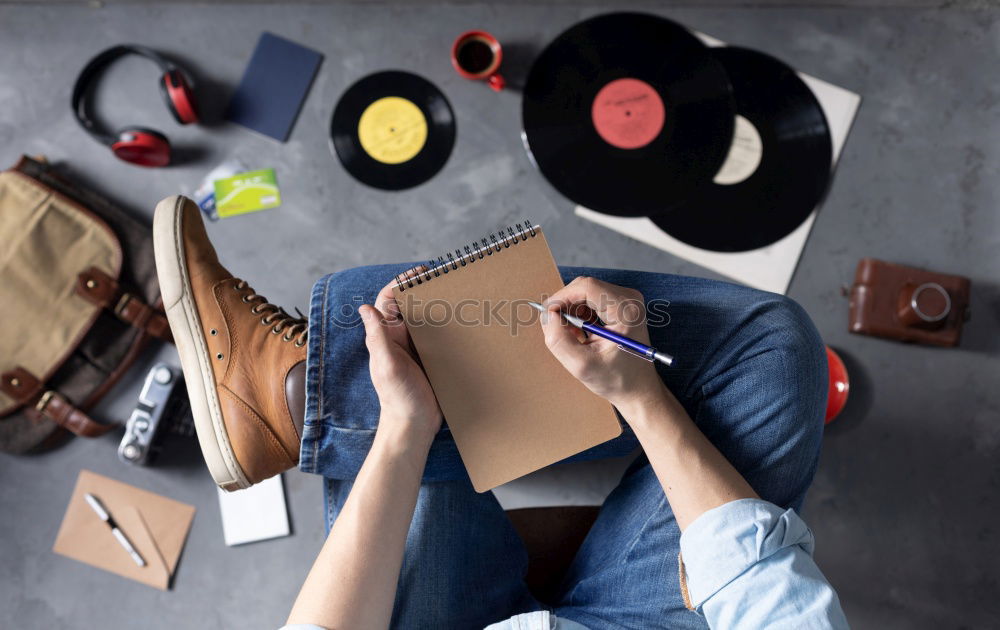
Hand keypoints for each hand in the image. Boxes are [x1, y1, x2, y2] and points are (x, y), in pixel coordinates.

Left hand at [361, 270, 442, 447]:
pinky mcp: (433, 359)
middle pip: (410, 306)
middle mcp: (401, 339)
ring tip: (456, 293)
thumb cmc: (398, 398)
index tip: (419, 272)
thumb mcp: (386, 365)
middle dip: (423, 289)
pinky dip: (450, 326)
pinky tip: (464, 321)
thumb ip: (376, 337)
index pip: (389, 301)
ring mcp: (417, 349)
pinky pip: (440, 337)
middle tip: (444, 277)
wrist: (414, 425)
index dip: (401, 283)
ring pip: (426, 319)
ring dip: (438, 305)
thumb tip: (364, 308)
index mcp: (387, 336)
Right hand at [540, 276, 667, 412]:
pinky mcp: (620, 304)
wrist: (638, 388)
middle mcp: (629, 299)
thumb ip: (559, 340)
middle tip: (558, 329)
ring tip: (573, 337)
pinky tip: (581, 334)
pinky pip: (590, 299)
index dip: (562, 297)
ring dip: (571, 311)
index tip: (548, 315)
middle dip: (565, 306)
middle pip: (584, 287)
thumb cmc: (617, 379)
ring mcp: (626, 300)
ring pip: (585, 292)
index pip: (586, 287)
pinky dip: (579, 314)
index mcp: (626, 311)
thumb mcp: (582, 365)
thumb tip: (547, 315)